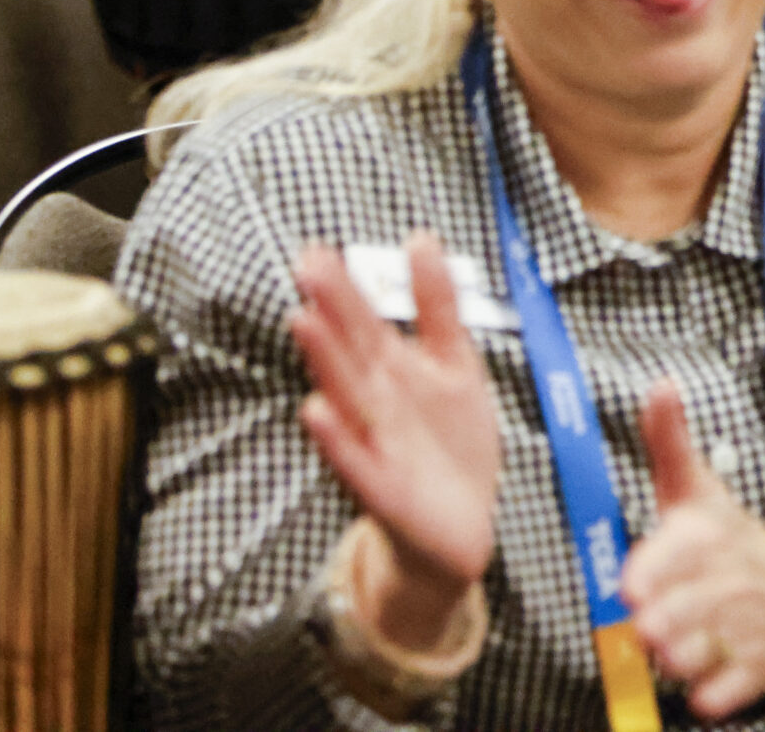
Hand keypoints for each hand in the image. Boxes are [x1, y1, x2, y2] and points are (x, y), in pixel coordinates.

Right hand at [291, 233, 501, 644]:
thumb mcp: (455, 364)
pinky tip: (315, 412)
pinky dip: (337, 438)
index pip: (368, 322)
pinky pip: (355, 459)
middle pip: (353, 349)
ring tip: (305, 321)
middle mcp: (378, 401)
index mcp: (395, 370)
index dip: (349, 288)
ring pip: (347, 395)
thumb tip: (420, 237)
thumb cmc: (448, 441)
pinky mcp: (381, 486)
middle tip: (307, 264)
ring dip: (326, 361)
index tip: (318, 249)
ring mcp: (376, 442)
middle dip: (333, 309)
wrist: (459, 525)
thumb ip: (438, 306)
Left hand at [622, 380, 764, 721]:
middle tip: (647, 628)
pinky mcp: (758, 665)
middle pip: (689, 607)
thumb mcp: (697, 490)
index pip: (681, 552)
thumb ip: (670, 442)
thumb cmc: (730, 541)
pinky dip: (716, 695)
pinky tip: (700, 693)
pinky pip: (734, 688)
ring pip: (706, 648)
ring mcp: (748, 623)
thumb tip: (660, 384)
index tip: (632, 587)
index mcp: (709, 533)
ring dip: (682, 658)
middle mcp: (731, 578)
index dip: (654, 572)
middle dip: (663, 622)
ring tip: (668, 655)